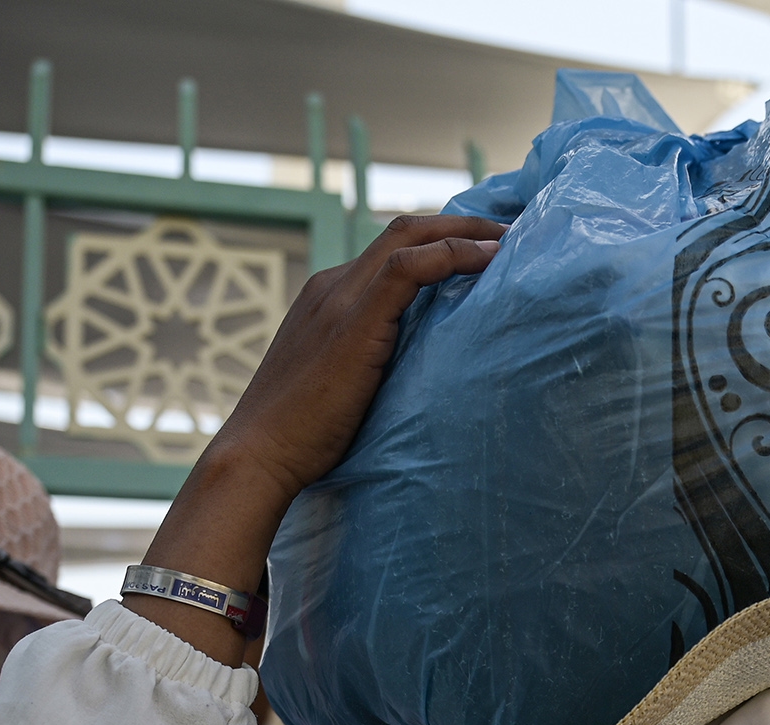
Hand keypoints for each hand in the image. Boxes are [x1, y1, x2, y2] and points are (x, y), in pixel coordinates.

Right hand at [128, 214, 505, 664]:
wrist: (259, 455)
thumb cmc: (303, 438)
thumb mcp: (345, 387)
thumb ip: (376, 365)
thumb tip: (422, 378)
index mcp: (328, 297)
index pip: (390, 250)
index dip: (440, 243)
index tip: (485, 252)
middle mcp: (332, 286)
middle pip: (404, 229)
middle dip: (461, 225)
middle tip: (510, 234)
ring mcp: (339, 298)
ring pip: (408, 237)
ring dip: (464, 233)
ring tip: (510, 242)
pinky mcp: (353, 322)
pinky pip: (407, 268)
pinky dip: (451, 256)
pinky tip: (489, 261)